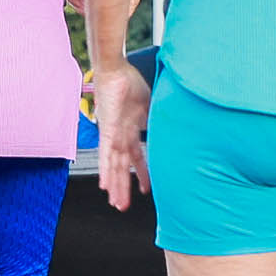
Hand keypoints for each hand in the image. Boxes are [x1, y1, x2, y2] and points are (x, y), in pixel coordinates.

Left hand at [92, 64, 147, 208]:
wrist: (115, 69)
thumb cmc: (129, 81)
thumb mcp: (149, 105)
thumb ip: (156, 118)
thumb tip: (171, 127)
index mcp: (130, 130)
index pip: (136, 157)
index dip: (141, 173)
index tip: (144, 188)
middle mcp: (119, 136)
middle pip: (122, 167)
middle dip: (123, 187)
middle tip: (122, 206)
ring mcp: (112, 134)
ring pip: (114, 166)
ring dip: (115, 185)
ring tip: (116, 203)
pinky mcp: (107, 130)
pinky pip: (106, 154)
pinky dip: (105, 170)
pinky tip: (104, 185)